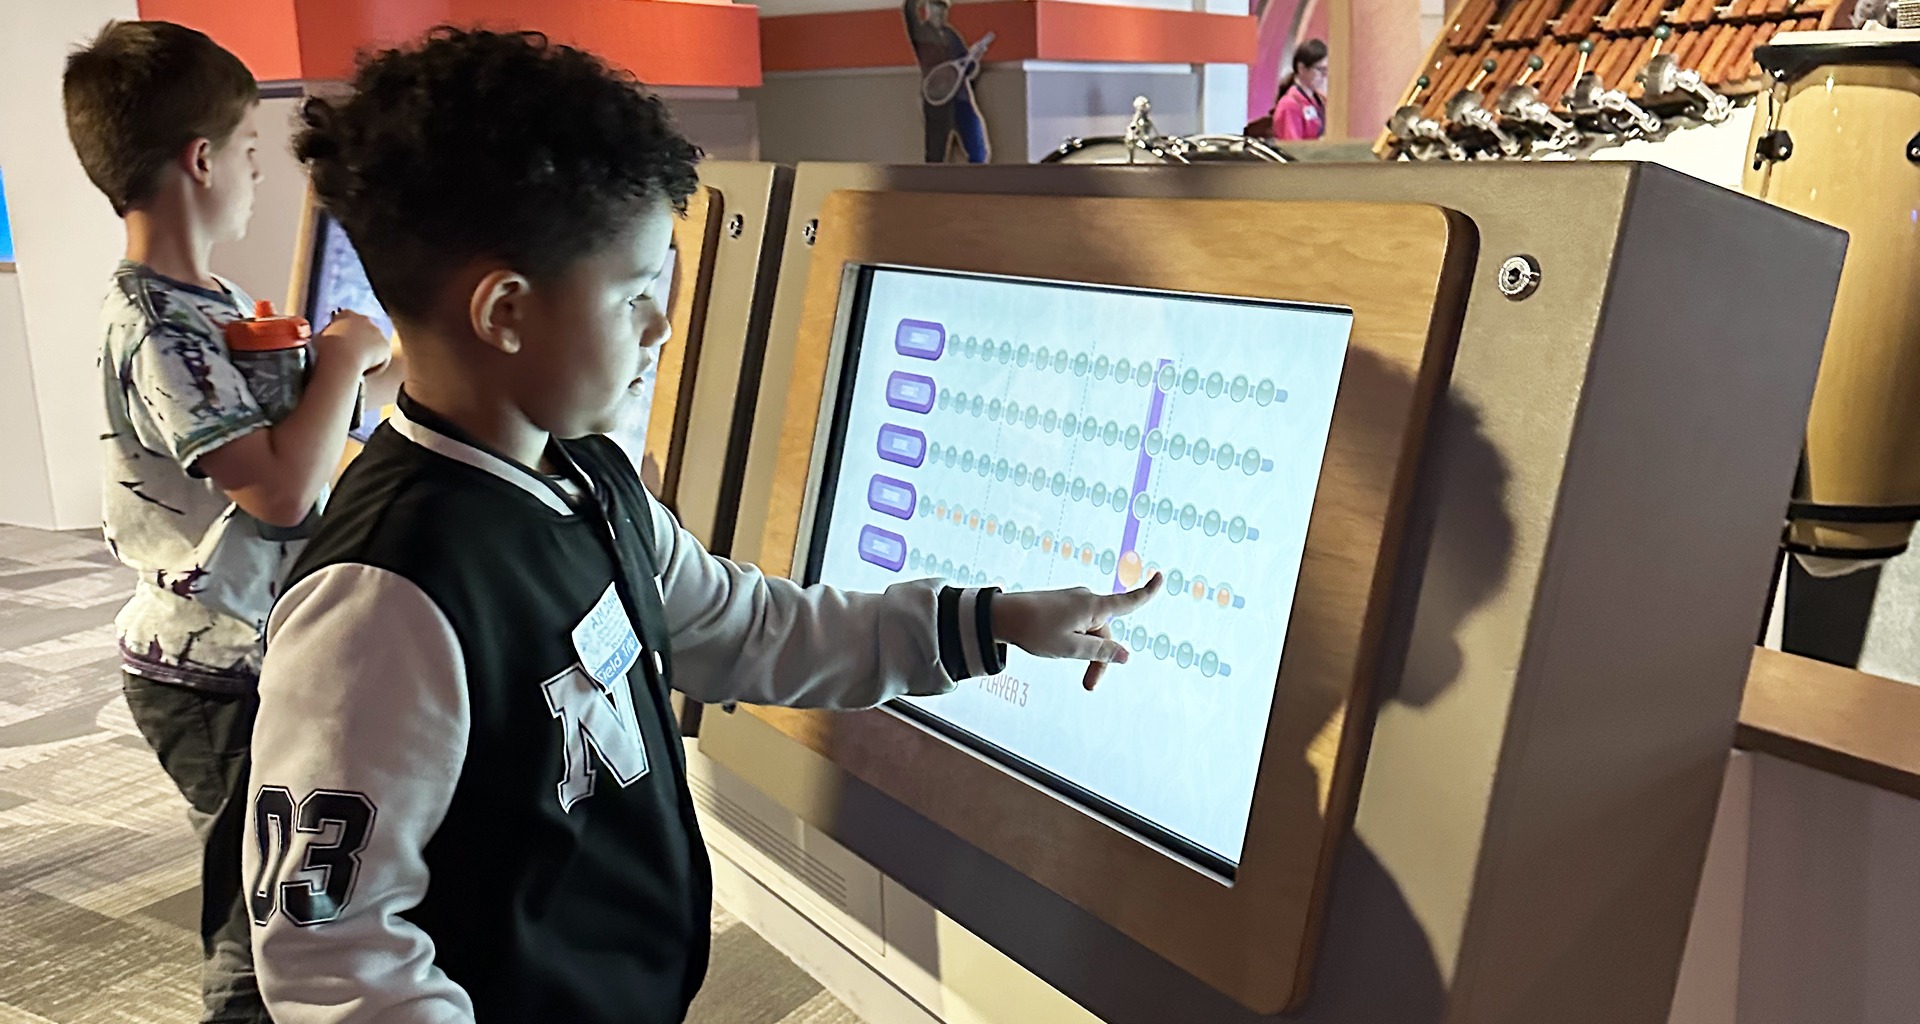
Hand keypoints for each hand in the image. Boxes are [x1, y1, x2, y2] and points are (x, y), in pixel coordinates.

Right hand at [314, 310, 390, 376]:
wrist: (342, 356)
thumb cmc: (325, 348)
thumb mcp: (318, 339)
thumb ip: (323, 336)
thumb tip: (320, 340)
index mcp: (346, 314)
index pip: (348, 320)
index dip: (345, 333)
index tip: (341, 344)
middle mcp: (364, 319)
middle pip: (364, 331)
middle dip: (360, 342)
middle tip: (352, 357)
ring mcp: (377, 331)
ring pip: (374, 345)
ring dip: (368, 354)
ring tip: (358, 368)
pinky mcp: (385, 345)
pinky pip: (381, 358)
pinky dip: (375, 365)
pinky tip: (366, 373)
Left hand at [992, 573, 1161, 690]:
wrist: (1001, 615)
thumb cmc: (1035, 630)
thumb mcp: (1071, 648)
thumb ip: (1100, 653)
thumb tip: (1126, 655)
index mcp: (1093, 607)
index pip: (1128, 602)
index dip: (1147, 592)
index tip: (1161, 577)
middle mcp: (1086, 599)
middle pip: (1105, 632)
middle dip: (1099, 657)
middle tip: (1088, 685)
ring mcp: (1072, 601)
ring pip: (1089, 631)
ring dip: (1083, 650)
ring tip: (1059, 656)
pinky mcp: (1060, 604)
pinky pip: (1076, 625)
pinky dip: (1073, 639)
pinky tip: (1052, 644)